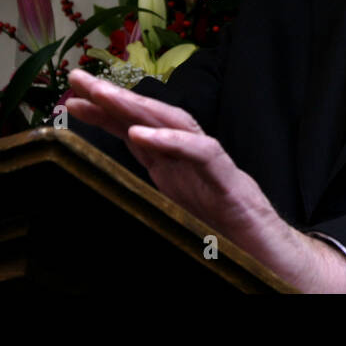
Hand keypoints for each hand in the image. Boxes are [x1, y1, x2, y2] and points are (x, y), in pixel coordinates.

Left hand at [65, 69, 345, 292]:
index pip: (138, 132)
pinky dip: (173, 142)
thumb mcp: (174, 217)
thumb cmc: (227, 245)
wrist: (274, 266)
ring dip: (138, 107)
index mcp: (177, 169)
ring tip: (104, 95)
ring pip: (177, 124)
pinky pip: (203, 154)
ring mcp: (214, 168)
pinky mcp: (233, 185)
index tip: (72, 101)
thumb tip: (106, 187)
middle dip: (114, 96)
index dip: (106, 114)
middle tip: (77, 79)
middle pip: (152, 118)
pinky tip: (142, 136)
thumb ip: (149, 197)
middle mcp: (193, 160)